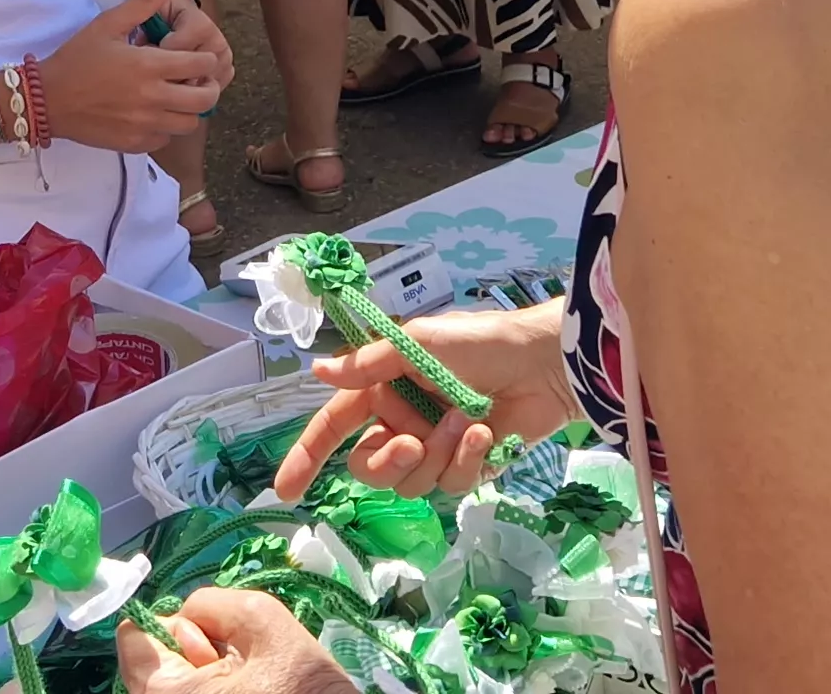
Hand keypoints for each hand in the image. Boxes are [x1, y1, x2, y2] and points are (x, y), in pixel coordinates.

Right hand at [37, 0, 228, 154]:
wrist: (47, 99)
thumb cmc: (76, 59)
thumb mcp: (108, 24)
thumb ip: (144, 0)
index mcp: (149, 65)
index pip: (202, 64)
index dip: (205, 58)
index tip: (196, 56)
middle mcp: (152, 98)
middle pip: (205, 98)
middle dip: (207, 86)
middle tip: (195, 79)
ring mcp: (144, 124)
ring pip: (190, 122)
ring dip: (189, 109)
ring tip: (176, 96)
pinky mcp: (134, 143)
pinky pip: (166, 139)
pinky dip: (166, 127)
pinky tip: (153, 112)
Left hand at [116, 589, 353, 693]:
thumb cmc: (303, 686)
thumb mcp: (263, 620)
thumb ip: (212, 603)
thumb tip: (189, 615)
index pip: (133, 637)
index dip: (175, 624)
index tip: (213, 640)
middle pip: (151, 664)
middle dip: (192, 651)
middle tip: (238, 665)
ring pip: (174, 685)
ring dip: (205, 675)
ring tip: (248, 683)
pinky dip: (214, 692)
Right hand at [274, 302, 575, 500]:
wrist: (543, 362)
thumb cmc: (480, 342)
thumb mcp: (418, 344)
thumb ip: (368, 365)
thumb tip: (317, 369)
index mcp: (384, 390)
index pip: (334, 426)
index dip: (307, 456)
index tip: (287, 489)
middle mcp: (403, 422)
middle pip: (369, 467)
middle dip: (387, 461)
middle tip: (413, 441)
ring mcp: (436, 448)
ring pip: (410, 482)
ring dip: (437, 453)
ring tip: (464, 422)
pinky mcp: (469, 466)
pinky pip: (450, 483)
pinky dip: (465, 460)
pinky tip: (482, 434)